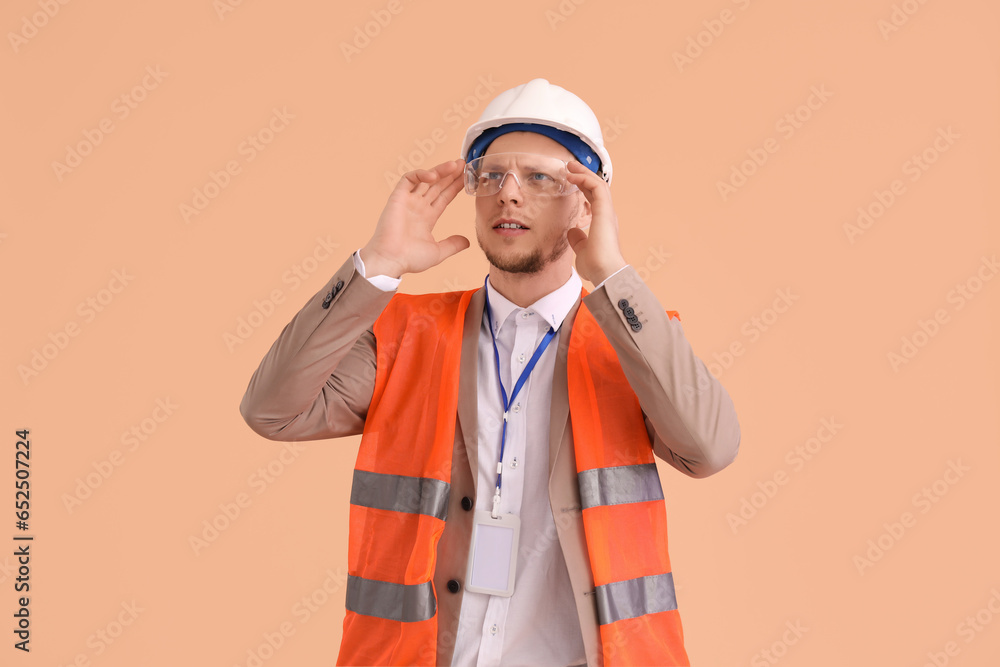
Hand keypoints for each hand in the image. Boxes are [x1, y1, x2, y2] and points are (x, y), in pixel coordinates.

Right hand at [361, 159, 469, 277]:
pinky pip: (408, 179)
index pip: (444, 197)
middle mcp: (418, 207)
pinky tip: (434, 175)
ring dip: (440, 170)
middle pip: (437, 186)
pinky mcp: (398, 197)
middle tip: (464, 163)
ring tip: (455, 164)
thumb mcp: (438, 252)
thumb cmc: (410, 259)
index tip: (467, 178)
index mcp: (427, 217)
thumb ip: (453, 245)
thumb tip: (467, 242)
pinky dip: (420, 174)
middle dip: (450, 174)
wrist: (391, 260)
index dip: (455, 187)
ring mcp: (408, 201)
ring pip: (426, 180)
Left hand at [564, 160, 626, 284]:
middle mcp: (607, 215)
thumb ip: (578, 241)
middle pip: (597, 188)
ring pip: (598, 184)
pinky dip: (585, 178)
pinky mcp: (605, 210)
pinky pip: (596, 187)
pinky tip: (572, 176)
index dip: (583, 188)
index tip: (571, 181)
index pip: (593, 199)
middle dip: (583, 176)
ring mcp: (607, 211)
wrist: (605, 272)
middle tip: (570, 167)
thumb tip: (572, 231)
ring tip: (570, 166)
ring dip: (584, 173)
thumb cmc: (596, 266)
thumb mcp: (582, 251)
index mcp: (603, 223)